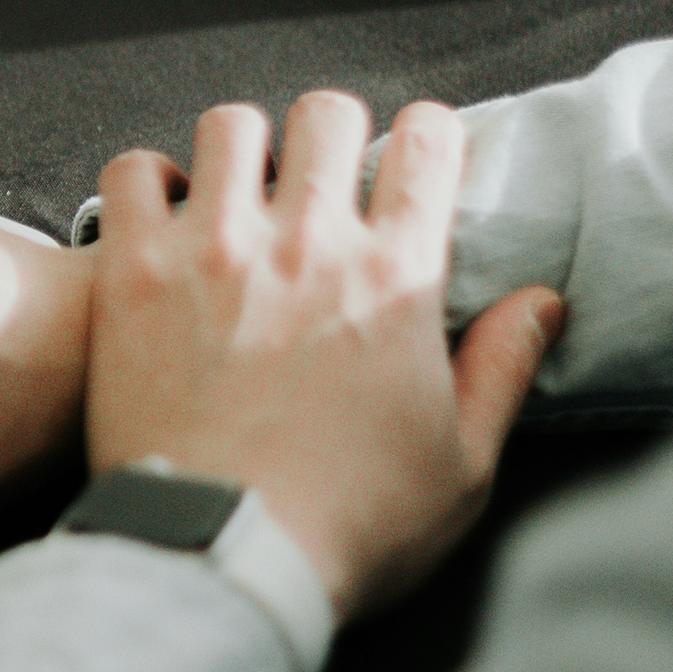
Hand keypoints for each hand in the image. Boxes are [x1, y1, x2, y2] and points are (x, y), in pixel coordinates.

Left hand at [87, 94, 561, 615]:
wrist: (219, 558)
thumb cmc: (344, 528)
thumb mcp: (461, 464)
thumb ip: (503, 369)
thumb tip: (541, 302)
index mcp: (397, 277)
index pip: (428, 144)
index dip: (428, 137)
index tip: (416, 159)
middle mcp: (307, 243)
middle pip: (327, 113)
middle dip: (332, 134)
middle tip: (322, 180)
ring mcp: (212, 250)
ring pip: (230, 125)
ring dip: (242, 149)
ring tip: (240, 190)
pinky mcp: (132, 274)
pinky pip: (132, 173)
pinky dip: (149, 180)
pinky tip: (163, 216)